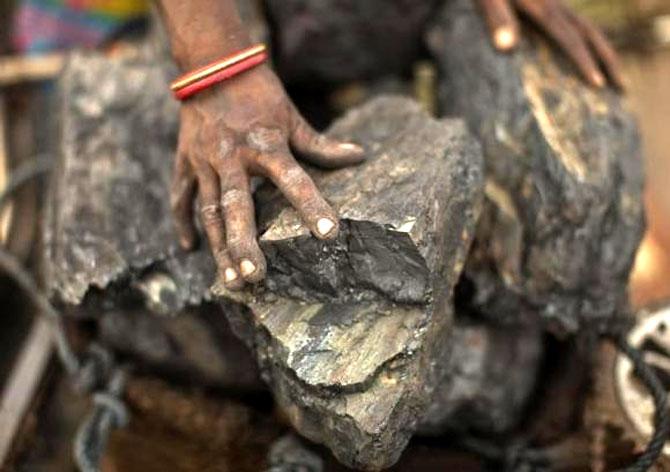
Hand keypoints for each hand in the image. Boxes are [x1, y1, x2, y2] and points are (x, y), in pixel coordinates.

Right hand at [170, 65, 364, 289]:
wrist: (213, 64)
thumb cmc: (260, 94)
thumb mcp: (292, 116)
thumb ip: (321, 144)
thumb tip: (359, 156)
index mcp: (266, 144)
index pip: (294, 179)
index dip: (312, 206)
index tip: (328, 234)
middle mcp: (232, 156)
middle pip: (237, 206)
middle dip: (244, 243)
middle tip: (255, 277)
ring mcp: (204, 161)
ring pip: (208, 210)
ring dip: (218, 247)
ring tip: (229, 281)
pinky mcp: (184, 161)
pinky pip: (180, 197)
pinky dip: (183, 223)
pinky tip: (190, 250)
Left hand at [477, 0, 623, 88]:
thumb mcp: (488, 1)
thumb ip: (497, 21)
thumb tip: (507, 47)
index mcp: (542, 8)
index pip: (570, 38)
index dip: (585, 62)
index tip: (598, 85)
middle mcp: (555, 6)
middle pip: (590, 33)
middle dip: (607, 60)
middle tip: (623, 88)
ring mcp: (554, 5)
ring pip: (588, 30)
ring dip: (604, 53)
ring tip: (615, 78)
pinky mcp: (549, 7)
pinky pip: (576, 28)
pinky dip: (588, 45)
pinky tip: (587, 60)